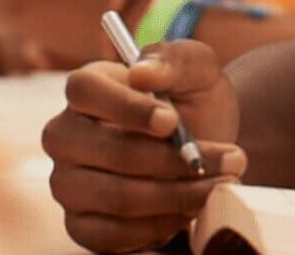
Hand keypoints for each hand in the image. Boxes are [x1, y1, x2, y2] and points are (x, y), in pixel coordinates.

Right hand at [40, 41, 244, 252]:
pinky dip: (160, 226)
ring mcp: (67, 182)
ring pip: (118, 197)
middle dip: (174, 162)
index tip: (173, 121)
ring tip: (218, 187)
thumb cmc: (191, 103)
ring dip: (178, 197)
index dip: (129, 109)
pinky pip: (114, 235)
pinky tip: (188, 212)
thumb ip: (176, 59)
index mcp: (85, 89)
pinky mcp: (80, 224)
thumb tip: (143, 72)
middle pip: (110, 152)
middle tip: (230, 161)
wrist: (201, 150)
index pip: (86, 92)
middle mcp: (65, 135)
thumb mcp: (198, 70)